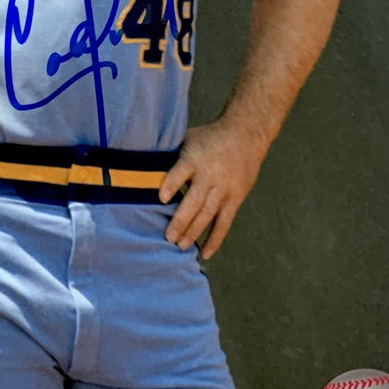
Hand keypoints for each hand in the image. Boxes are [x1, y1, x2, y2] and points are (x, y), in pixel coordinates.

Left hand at [159, 120, 267, 259]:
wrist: (245, 135)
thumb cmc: (209, 138)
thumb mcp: (188, 138)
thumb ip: (171, 154)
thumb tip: (142, 165)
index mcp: (195, 158)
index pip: (181, 172)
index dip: (171, 184)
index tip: (161, 198)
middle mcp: (210, 175)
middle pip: (194, 201)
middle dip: (181, 220)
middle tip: (168, 237)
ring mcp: (224, 189)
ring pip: (208, 215)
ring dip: (194, 232)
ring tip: (180, 245)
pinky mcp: (235, 199)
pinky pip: (224, 223)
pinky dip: (215, 239)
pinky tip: (205, 253)